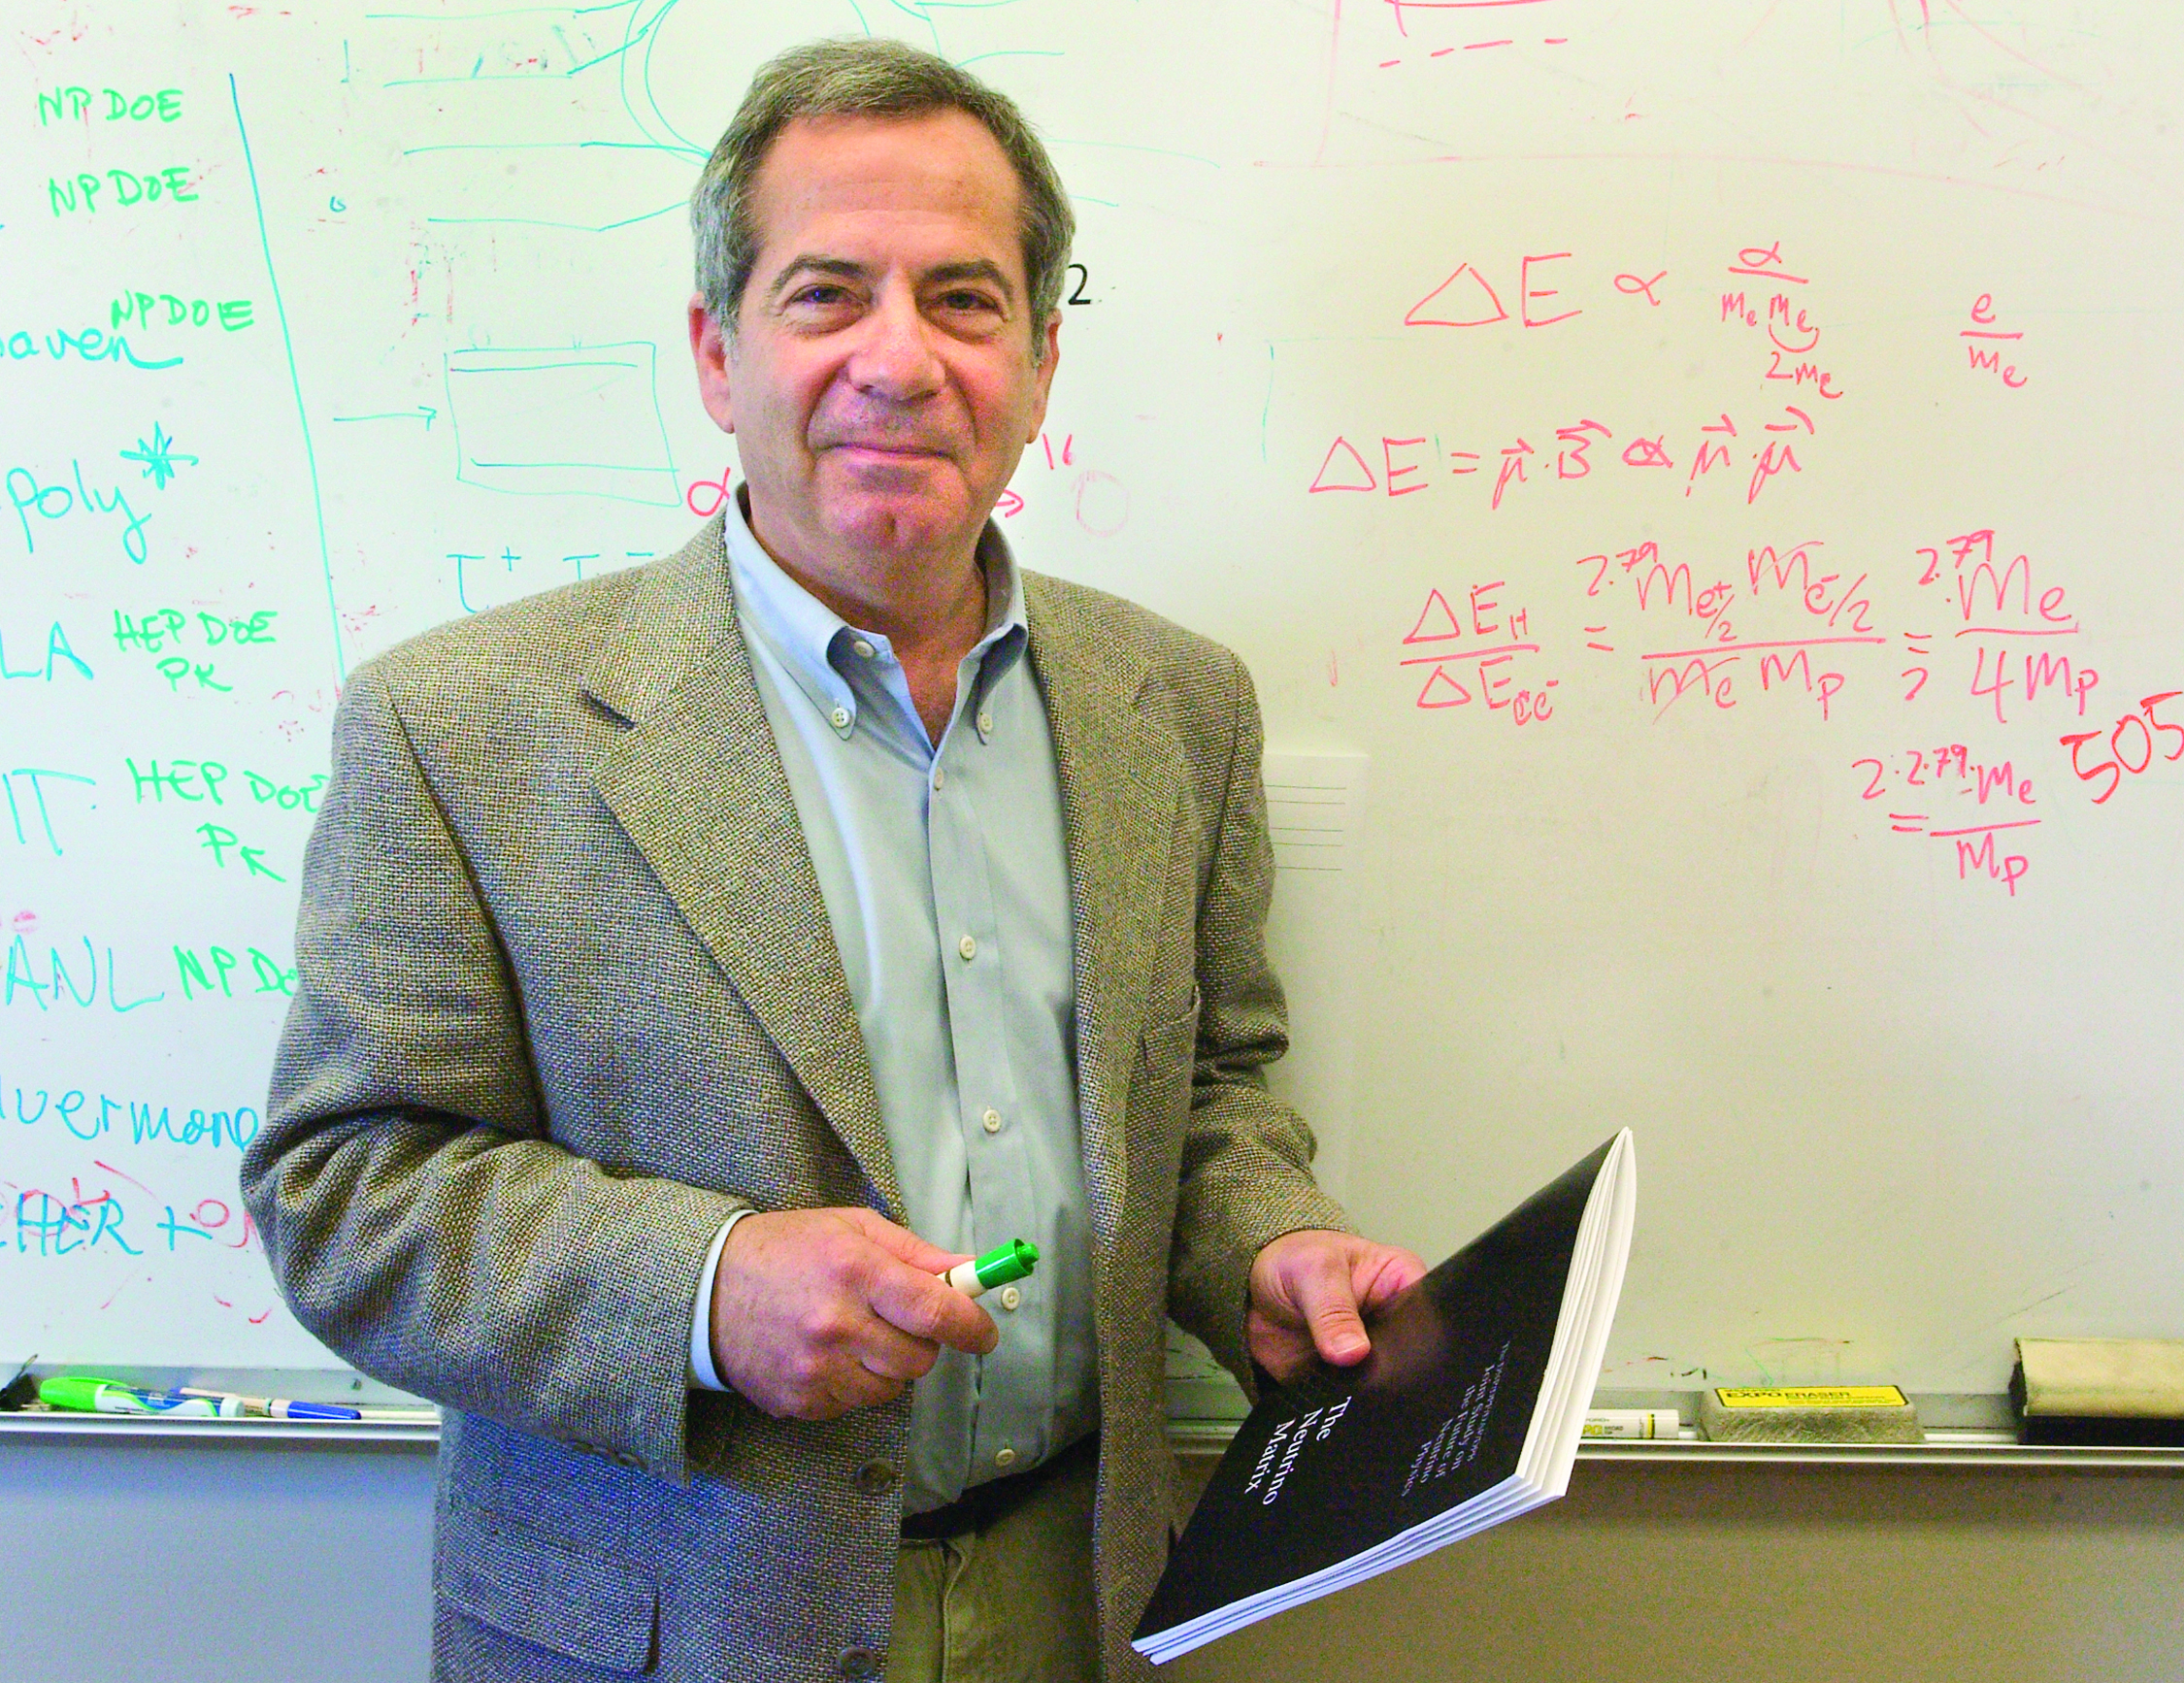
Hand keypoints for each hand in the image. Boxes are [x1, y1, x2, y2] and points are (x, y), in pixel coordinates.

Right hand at [709, 1207, 997, 1420]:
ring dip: (889, 1365)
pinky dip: (855, 1383)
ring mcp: (815, 1367)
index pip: (935, 1310)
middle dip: (923, 1341)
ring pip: (892, 1386)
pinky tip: (827, 1354)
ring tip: (855, 1333)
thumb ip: (915, 1252)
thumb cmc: (786, 1250)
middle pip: (920, 1357)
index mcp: (854, 1269)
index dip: (971, 1325)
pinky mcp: (800, 1400)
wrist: (707, 1290)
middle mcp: (835, 1322)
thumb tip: (969, 1270)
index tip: (984, 1333)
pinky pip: (856, 1403)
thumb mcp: (851, 1228)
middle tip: (898, 1319)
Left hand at [1246, 1229, 1427, 1384]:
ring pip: (1385, 1382)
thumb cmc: (1292, 1258)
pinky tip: (1327, 1393)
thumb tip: (1353, 1351)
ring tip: (1335, 1377)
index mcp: (1403, 1280)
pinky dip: (1343, 1401)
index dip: (1412, 1336)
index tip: (1384, 1348)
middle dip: (1386, 1366)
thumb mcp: (1313, 1271)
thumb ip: (1333, 1311)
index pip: (1425, 1314)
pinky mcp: (1350, 1379)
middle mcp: (1394, 1320)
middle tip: (1355, 1367)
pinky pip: (1355, 1399)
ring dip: (1363, 1386)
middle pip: (1410, 1354)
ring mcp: (1373, 1352)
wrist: (1253, 1288)